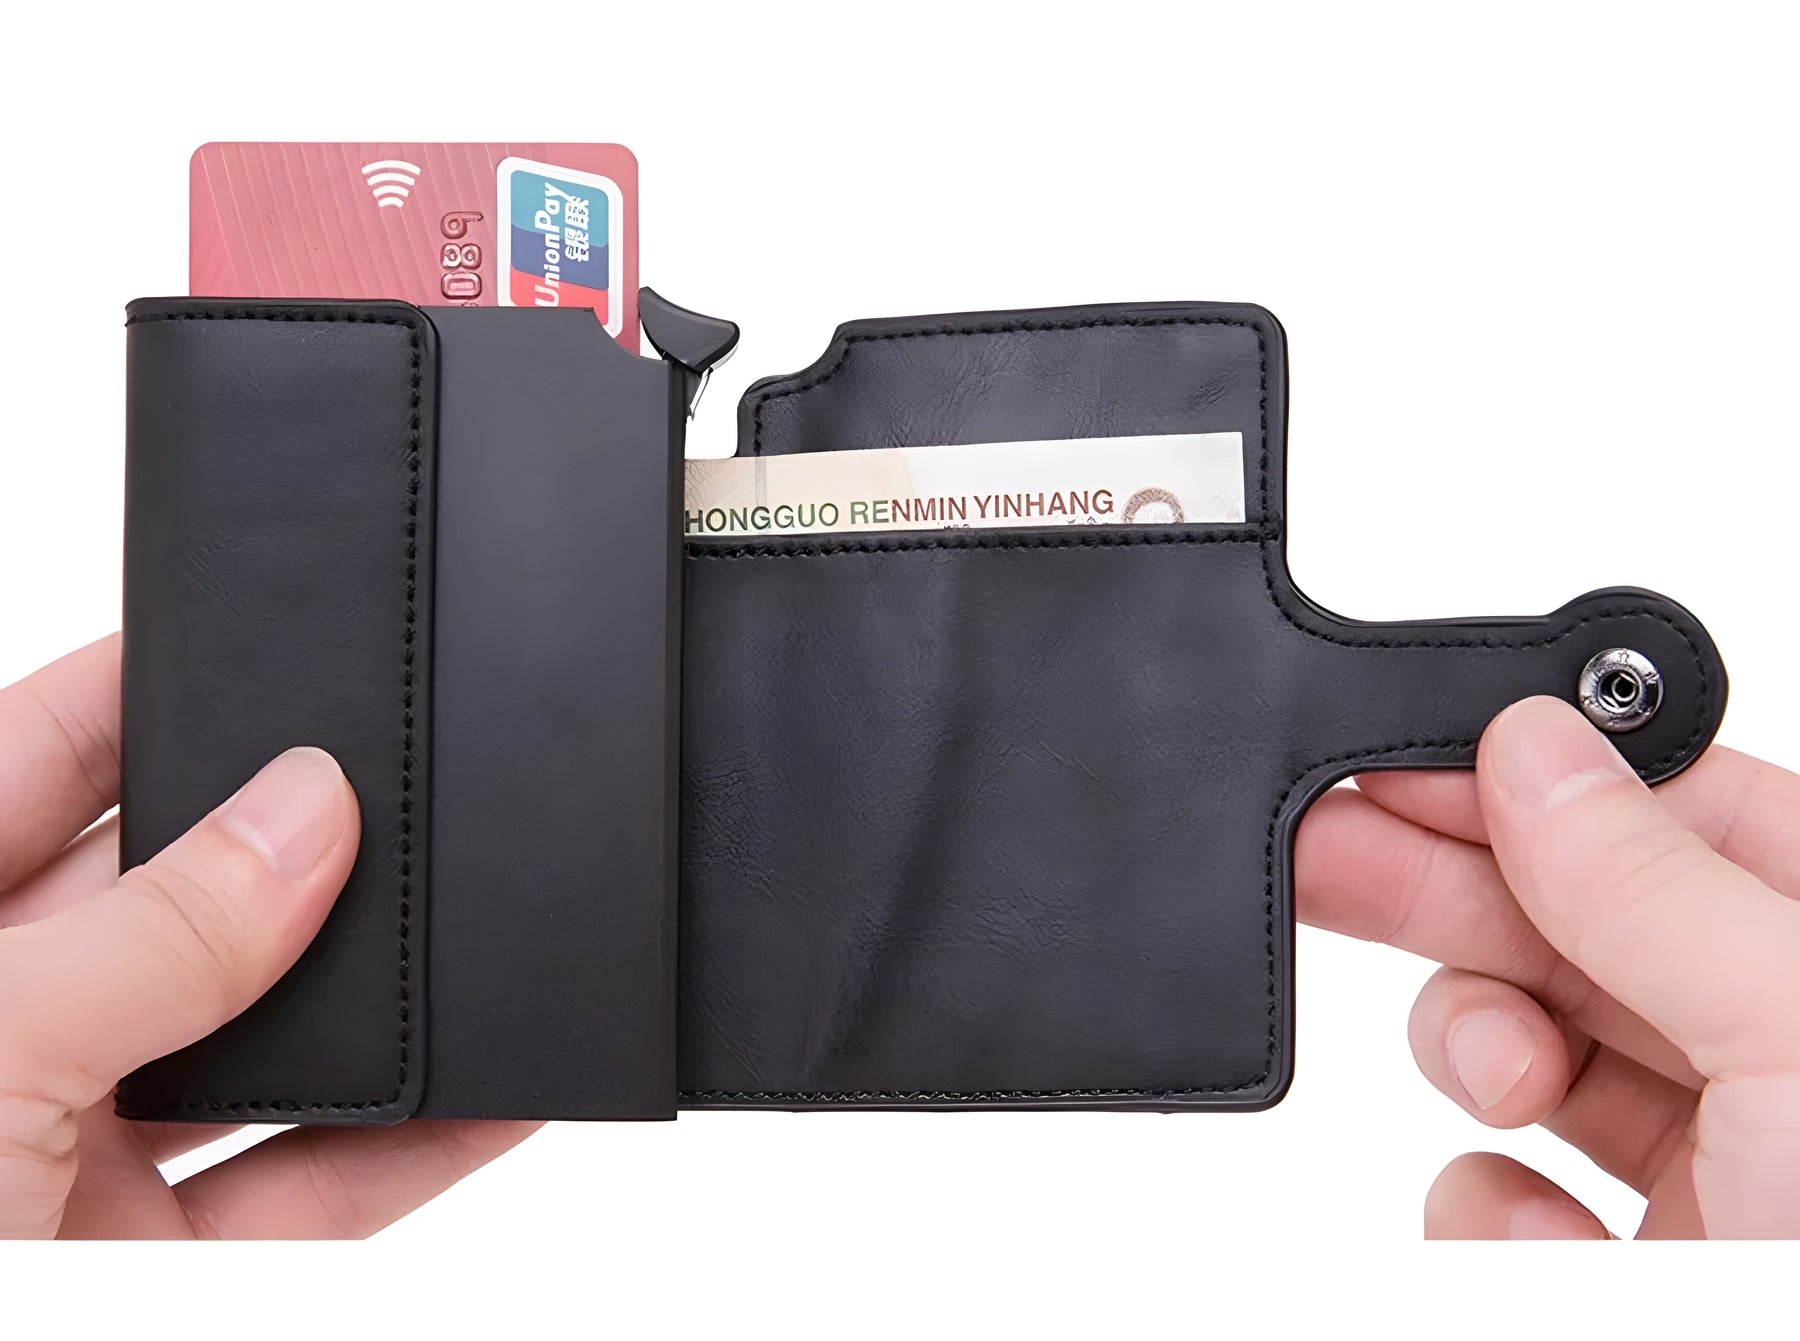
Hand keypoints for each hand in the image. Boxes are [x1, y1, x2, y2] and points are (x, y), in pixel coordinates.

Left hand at [0, 636, 539, 1238]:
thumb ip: (153, 937)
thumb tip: (311, 810)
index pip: (33, 760)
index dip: (140, 691)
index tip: (273, 642)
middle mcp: (8, 1027)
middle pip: (173, 898)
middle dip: (293, 853)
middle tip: (405, 795)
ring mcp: (70, 1151)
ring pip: (259, 1044)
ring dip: (377, 1008)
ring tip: (474, 934)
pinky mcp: (153, 1259)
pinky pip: (310, 1188)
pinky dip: (415, 1148)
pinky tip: (496, 1094)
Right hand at [1298, 695, 1799, 1237]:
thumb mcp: (1798, 1041)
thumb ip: (1654, 885)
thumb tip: (1533, 748)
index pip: (1674, 812)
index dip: (1531, 777)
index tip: (1401, 758)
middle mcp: (1778, 1051)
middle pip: (1574, 916)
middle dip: (1451, 887)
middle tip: (1324, 848)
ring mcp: (1704, 1165)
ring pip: (1522, 1045)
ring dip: (1482, 1056)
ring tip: (1500, 1088)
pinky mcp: (1624, 1267)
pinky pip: (1499, 1195)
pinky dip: (1497, 1218)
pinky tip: (1553, 1253)